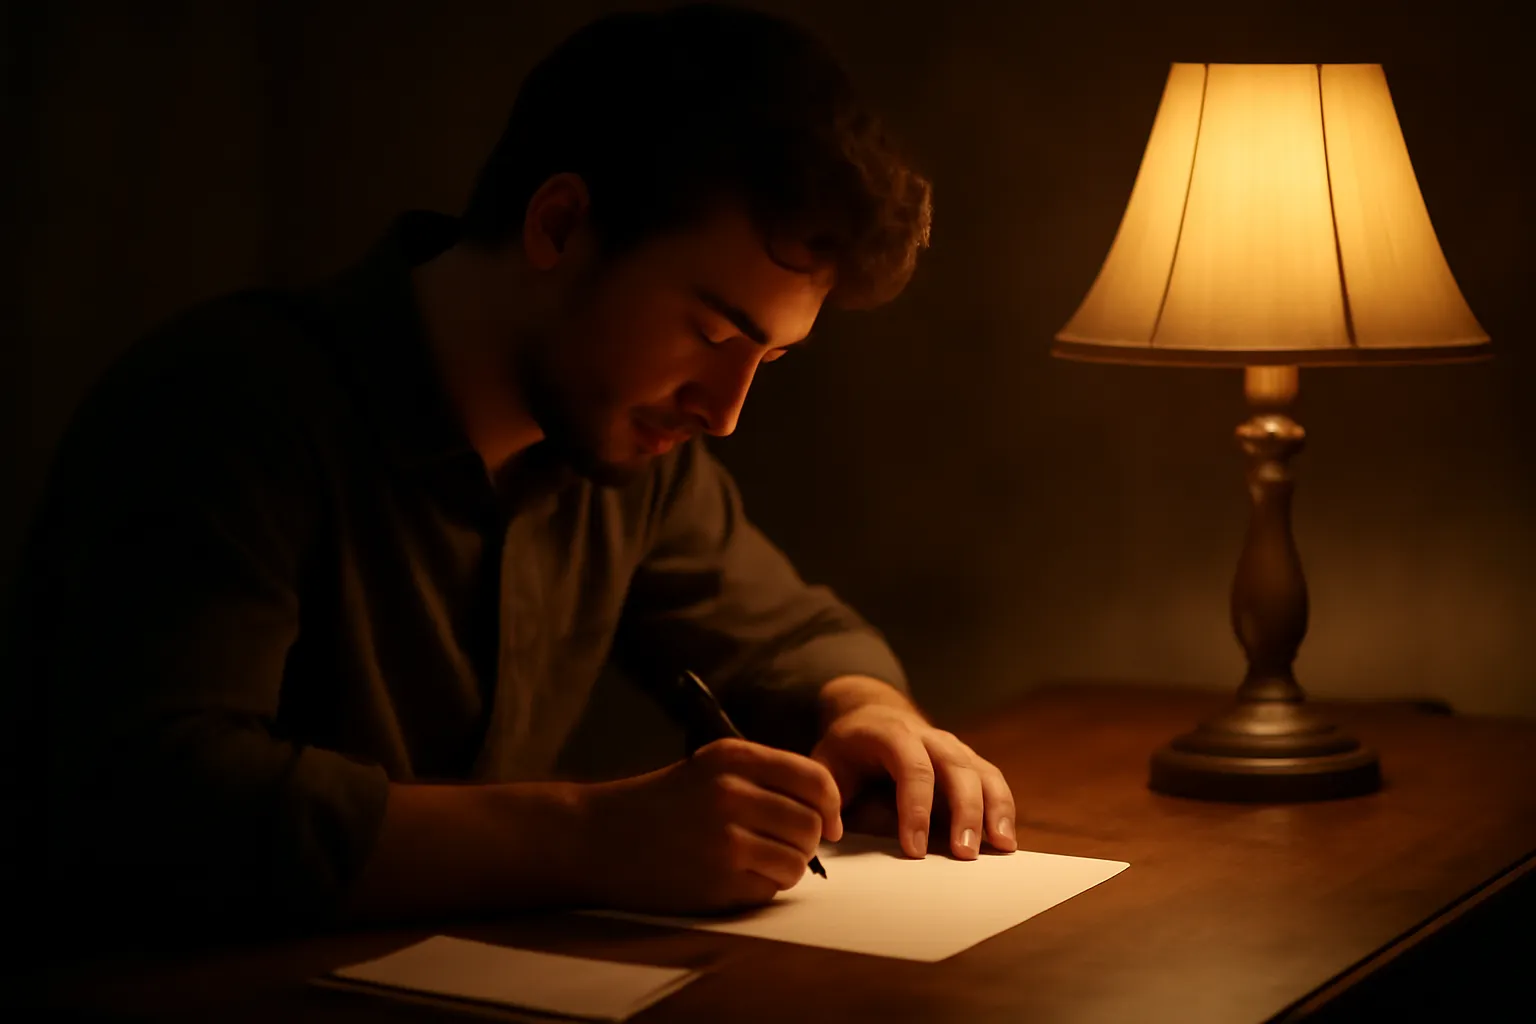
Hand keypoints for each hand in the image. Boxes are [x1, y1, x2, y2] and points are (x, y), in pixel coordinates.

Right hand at [576, 738, 843, 913]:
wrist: (599, 837)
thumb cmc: (663, 804)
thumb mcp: (711, 767)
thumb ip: (766, 777)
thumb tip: (828, 810)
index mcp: (733, 757)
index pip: (815, 778)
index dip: (831, 804)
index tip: (830, 822)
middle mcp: (732, 792)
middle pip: (811, 823)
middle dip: (807, 840)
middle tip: (783, 846)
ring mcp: (726, 838)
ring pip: (798, 860)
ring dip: (785, 867)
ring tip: (755, 862)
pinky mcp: (718, 879)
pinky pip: (771, 888)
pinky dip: (762, 888)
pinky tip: (734, 877)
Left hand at [812, 697, 1017, 860]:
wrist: (874, 714)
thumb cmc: (849, 748)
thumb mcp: (826, 763)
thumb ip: (826, 794)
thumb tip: (830, 831)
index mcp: (892, 734)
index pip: (911, 768)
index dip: (915, 808)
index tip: (914, 849)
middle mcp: (930, 737)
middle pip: (956, 769)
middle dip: (963, 812)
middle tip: (964, 854)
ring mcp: (954, 747)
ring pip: (982, 773)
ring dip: (994, 810)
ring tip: (1001, 847)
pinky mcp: (969, 761)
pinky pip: (993, 781)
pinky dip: (1003, 809)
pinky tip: (1006, 840)